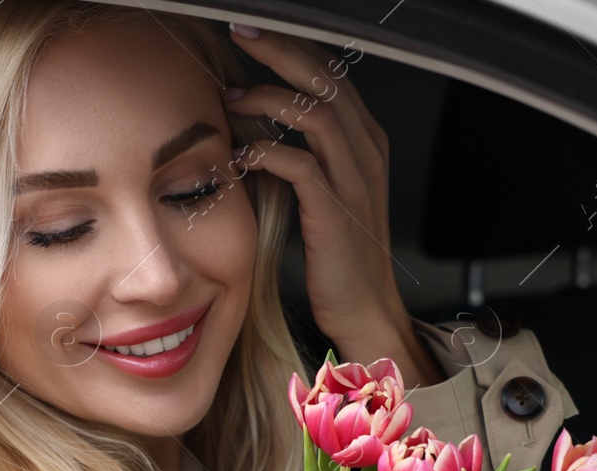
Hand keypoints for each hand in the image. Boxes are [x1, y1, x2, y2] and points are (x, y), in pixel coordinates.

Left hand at [223, 25, 441, 387]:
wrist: (364, 309)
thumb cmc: (337, 256)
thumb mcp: (324, 194)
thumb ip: (301, 154)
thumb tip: (251, 125)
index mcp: (365, 143)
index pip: (331, 75)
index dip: (292, 49)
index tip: (251, 36)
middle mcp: (366, 153)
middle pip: (325, 80)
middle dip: (278, 51)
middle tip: (238, 35)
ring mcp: (354, 182)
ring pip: (315, 113)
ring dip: (266, 98)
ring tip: (230, 98)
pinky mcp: (335, 213)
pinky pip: (300, 166)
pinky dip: (265, 153)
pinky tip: (239, 154)